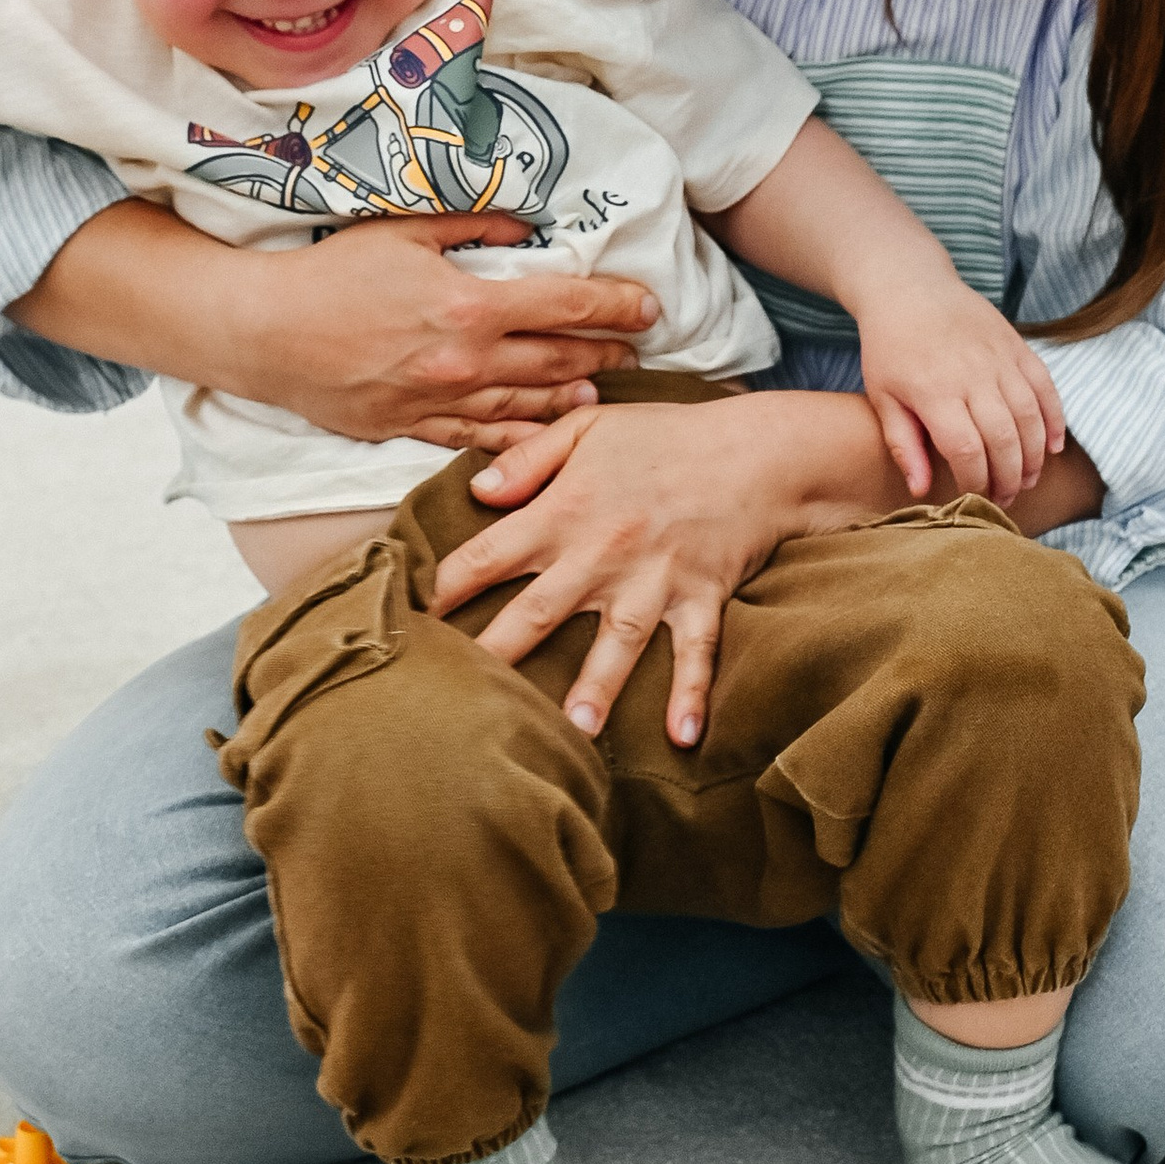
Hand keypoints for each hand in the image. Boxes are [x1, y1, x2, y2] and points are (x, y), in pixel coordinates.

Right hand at [19, 202, 660, 451]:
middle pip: (560, 360)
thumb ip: (473, 227)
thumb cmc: (332, 272)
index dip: (618, 307)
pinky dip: (523, 436)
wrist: (265, 332)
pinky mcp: (415, 428)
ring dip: (574, 397)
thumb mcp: (404, 231)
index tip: (651, 305)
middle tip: (640, 349)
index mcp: (470, 305)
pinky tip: (548, 433)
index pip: (568, 306)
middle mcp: (466, 360)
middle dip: (607, 354)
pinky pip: (483, 438)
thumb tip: (527, 225)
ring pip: (529, 405)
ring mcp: (442, 402)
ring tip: (604, 391)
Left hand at [431, 390, 875, 749]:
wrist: (755, 449)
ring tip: (571, 733)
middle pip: (536, 613)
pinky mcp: (700, 598)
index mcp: (565, 511)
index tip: (408, 618)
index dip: (442, 586)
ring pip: (615, 643)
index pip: (488, 555)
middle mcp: (602, 553)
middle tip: (453, 697)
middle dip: (493, 655)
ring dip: (594, 689)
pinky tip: (682, 737)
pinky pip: (696, 653)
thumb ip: (528, 457)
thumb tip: (475, 491)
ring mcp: (654, 581)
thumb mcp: (588, 426)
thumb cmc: (666, 434)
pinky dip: (691, 693)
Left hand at [858, 276, 1064, 504]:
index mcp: (934, 391)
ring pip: (1030, 417)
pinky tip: (1054, 448)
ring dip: (1035, 456)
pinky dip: (1055, 420)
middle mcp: (973, 374)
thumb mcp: (882, 396)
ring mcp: (1000, 358)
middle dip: (1008, 478)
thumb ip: (904, 444)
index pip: (967, 450)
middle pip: (1004, 439)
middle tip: (1005, 500)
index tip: (972, 498)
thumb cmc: (890, 346)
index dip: (975, 481)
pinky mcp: (1017, 345)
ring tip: (1027, 481)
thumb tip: (922, 492)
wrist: (909, 285)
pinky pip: (1046, 388)